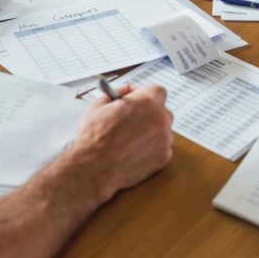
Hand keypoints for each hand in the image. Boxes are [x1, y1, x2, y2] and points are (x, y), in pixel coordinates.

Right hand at [73, 84, 173, 198]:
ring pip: (162, 130)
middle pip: (161, 110)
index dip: (145, 93)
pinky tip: (132, 150)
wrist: (94, 167)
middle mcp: (159, 119)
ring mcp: (164, 140)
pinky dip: (151, 147)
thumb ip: (117, 93)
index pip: (157, 90)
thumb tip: (126, 91)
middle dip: (148, 112)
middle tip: (131, 118)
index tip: (135, 98)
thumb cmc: (94, 138)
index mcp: (146, 102)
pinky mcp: (163, 157)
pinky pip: (161, 147)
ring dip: (149, 130)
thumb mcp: (99, 105)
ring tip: (128, 138)